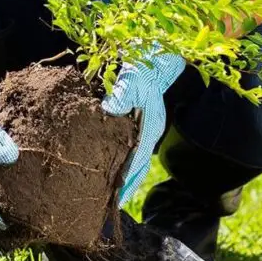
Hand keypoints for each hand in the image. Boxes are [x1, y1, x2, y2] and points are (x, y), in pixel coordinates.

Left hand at [102, 47, 185, 204]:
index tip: (116, 200)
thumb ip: (122, 95)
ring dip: (123, 175)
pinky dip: (120, 158)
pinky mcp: (137, 121)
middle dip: (126, 186)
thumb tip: (107, 111)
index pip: (138, 163)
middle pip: (138, 167)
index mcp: (150, 127)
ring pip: (134, 158)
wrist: (155, 53)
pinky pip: (128, 145)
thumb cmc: (144, 65)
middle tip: (109, 206)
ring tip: (107, 193)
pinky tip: (106, 163)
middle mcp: (148, 132)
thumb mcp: (133, 77)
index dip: (127, 182)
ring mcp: (144, 127)